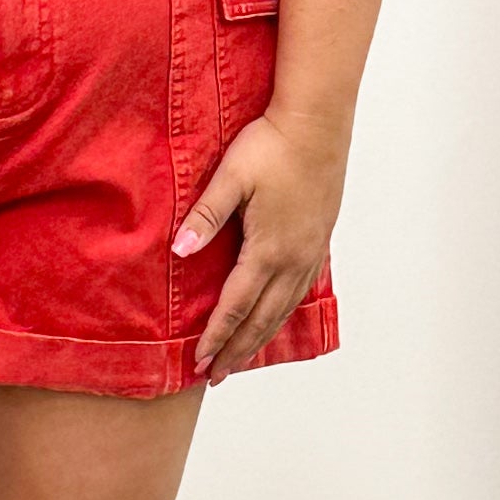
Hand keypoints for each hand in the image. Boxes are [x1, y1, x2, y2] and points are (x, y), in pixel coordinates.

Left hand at [177, 108, 343, 380]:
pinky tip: (274, 318)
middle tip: (215, 376)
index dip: (216, 336)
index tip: (199, 362)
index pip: (236, 305)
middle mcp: (293, 259)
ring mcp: (310, 252)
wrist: (318, 123)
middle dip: (237, 350)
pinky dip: (282, 314)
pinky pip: (299, 291)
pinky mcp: (319, 241)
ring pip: (283, 309)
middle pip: (261, 318)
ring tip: (241, 359)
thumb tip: (180, 251)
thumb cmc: (272, 145)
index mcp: (269, 248)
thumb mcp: (231, 178)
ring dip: (260, 337)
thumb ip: (205, 216)